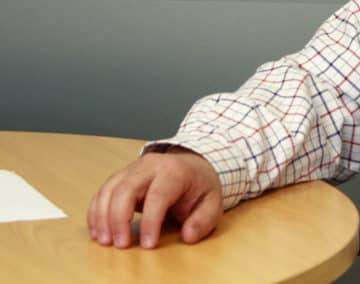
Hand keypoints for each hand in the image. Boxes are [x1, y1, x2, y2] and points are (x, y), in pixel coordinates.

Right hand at [87, 148, 222, 248]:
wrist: (192, 166)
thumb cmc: (199, 186)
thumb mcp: (212, 202)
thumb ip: (203, 220)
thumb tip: (188, 236)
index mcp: (175, 171)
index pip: (158, 195)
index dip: (151, 221)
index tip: (148, 245)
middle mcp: (150, 166)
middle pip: (126, 189)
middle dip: (119, 219)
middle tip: (120, 244)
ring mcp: (132, 169)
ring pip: (109, 189)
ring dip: (102, 217)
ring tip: (105, 241)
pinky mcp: (121, 177)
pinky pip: (102, 192)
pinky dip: (96, 212)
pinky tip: (98, 231)